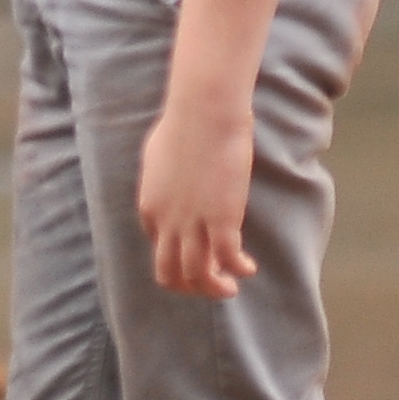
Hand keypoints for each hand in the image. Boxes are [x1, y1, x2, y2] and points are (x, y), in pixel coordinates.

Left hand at [136, 97, 256, 297]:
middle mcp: (167, 221)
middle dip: (189, 287)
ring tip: (229, 288)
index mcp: (150, 207)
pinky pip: (229, 259)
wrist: (204, 111)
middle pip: (169, 273)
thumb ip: (162, 178)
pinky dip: (238, 269)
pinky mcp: (222, 219)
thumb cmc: (183, 122)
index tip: (197, 254)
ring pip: (197, 275)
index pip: (158, 248)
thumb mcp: (158, 157)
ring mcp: (193, 223)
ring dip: (214, 288)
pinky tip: (248, 268)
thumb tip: (172, 182)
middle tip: (208, 285)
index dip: (178, 257)